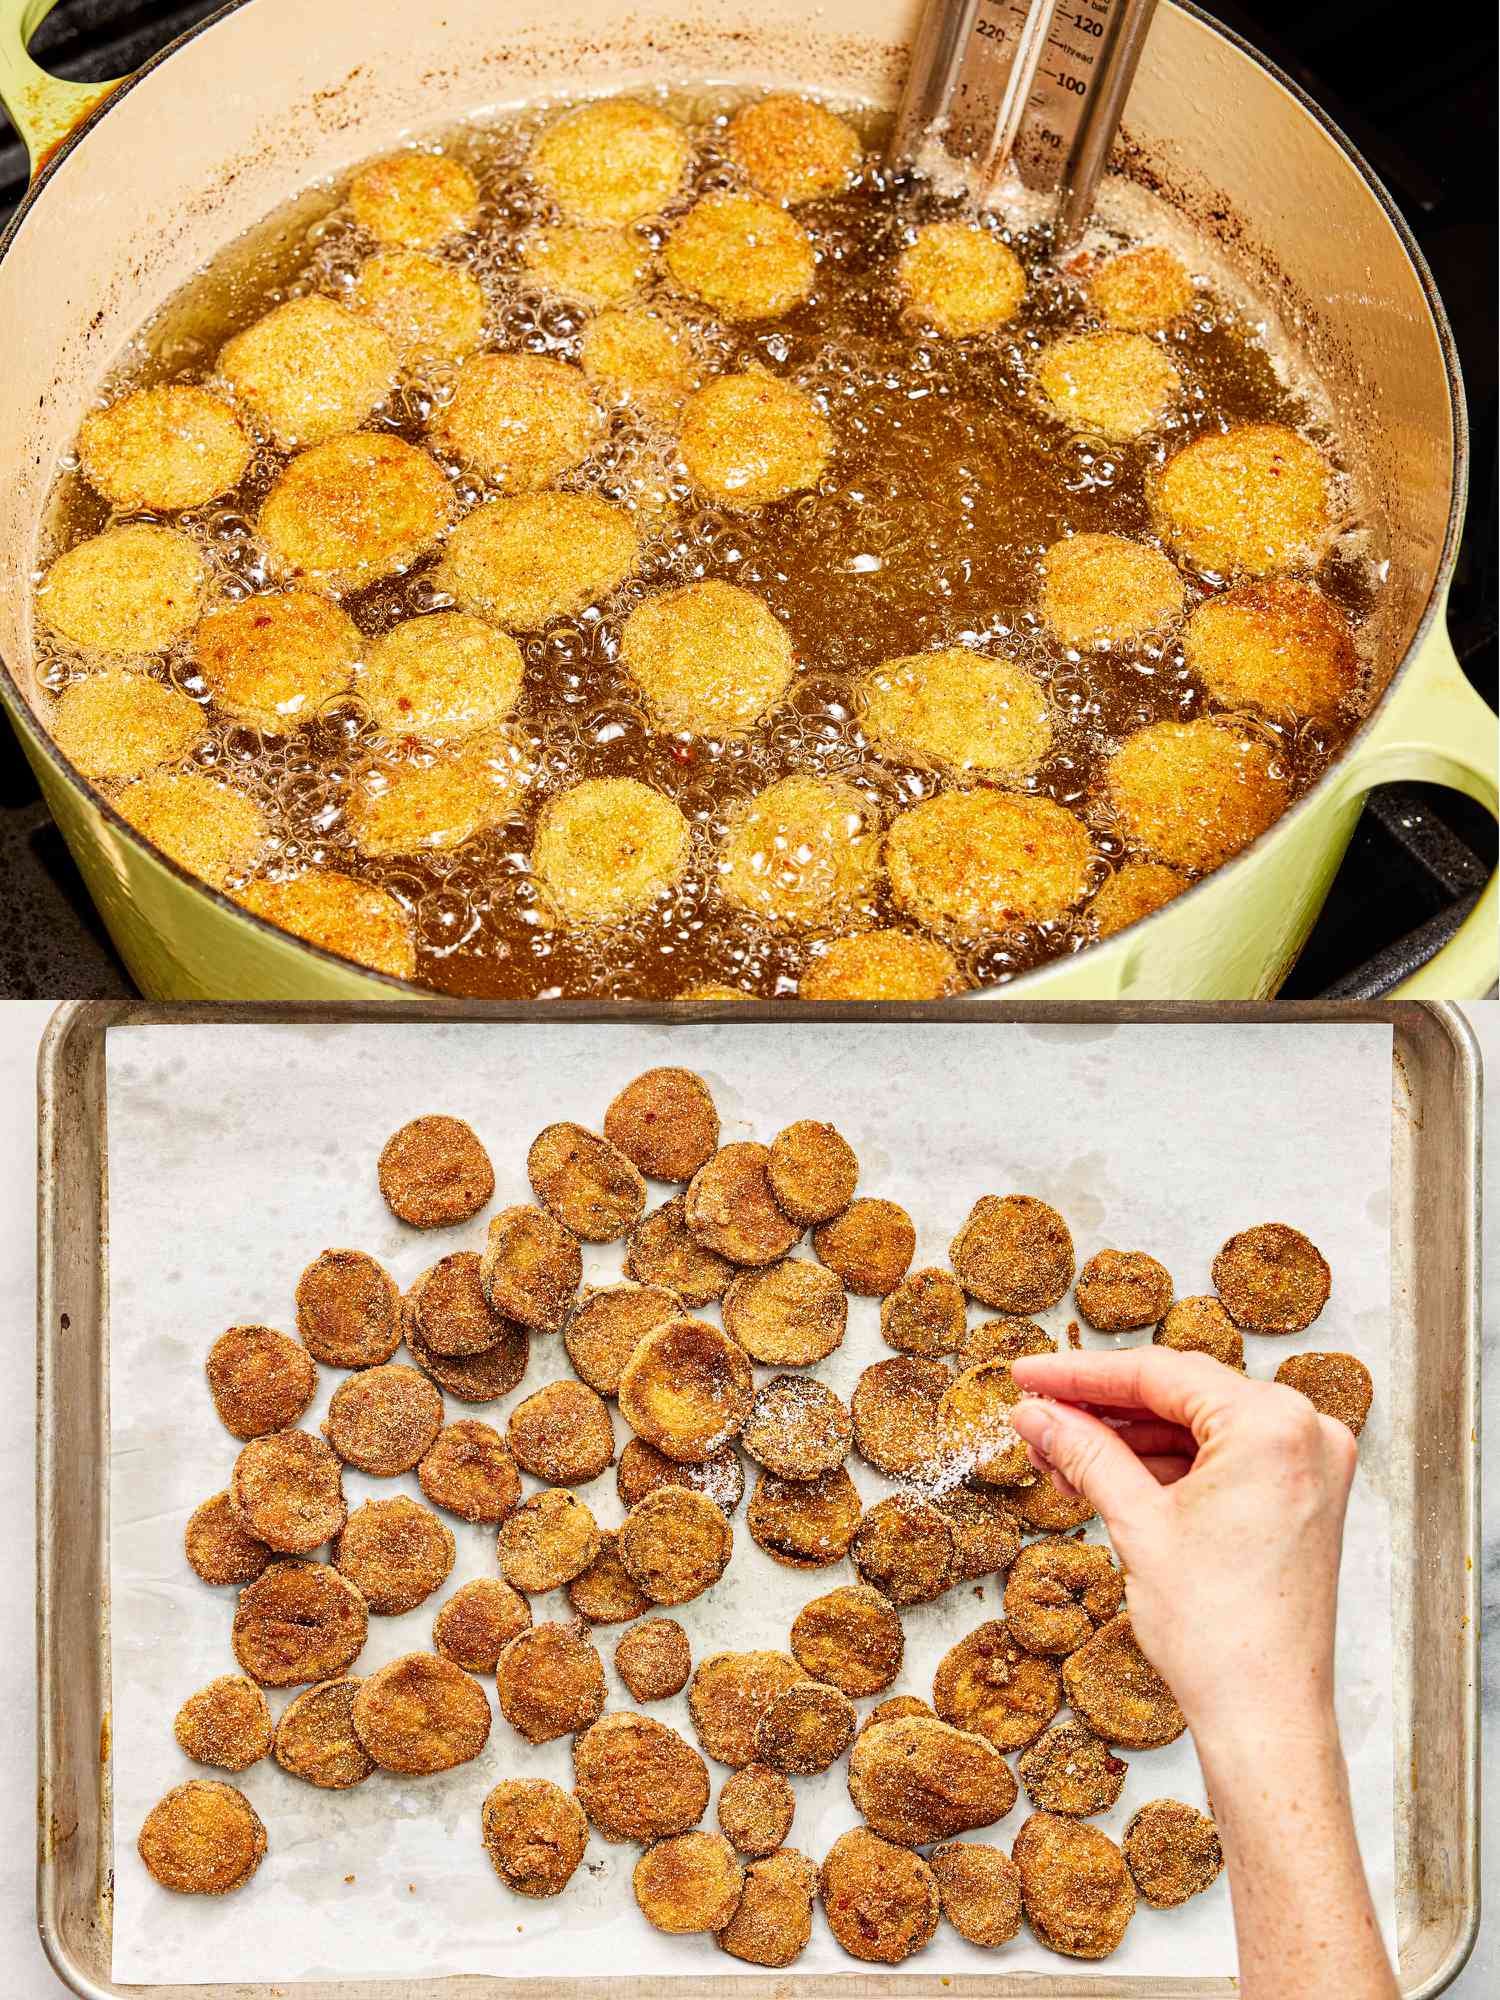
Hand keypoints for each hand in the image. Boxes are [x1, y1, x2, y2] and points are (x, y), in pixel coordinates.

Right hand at [1009, 1347, 1357, 1751]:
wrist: (1267, 1719)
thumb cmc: (1219, 1634)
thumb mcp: (1136, 1524)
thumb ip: (1084, 1451)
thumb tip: (1037, 1413)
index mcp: (1273, 1424)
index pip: (1159, 1374)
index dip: (1080, 1373)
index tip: (1029, 1374)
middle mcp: (1305, 1431)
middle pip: (1181, 1394)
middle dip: (1103, 1408)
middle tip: (1038, 1413)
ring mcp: (1310, 1464)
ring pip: (1199, 1426)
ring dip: (1130, 1439)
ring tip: (1063, 1457)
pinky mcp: (1303, 1496)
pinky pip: (1224, 1457)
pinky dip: (1168, 1465)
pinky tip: (1110, 1477)